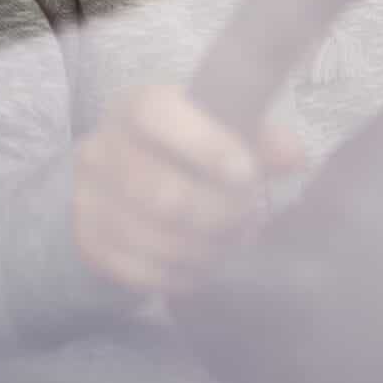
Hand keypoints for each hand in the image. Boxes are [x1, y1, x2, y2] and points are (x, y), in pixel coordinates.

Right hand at [72, 85, 303, 293]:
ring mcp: (88, 199)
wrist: (117, 178)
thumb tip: (294, 157)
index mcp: (135, 107)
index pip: (158, 115)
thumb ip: (257, 136)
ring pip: (156, 240)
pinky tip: (205, 264)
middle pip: (163, 195)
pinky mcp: (89, 243)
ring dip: (207, 249)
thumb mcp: (215, 126)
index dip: (207, 146)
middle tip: (248, 216)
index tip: (248, 174)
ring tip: (232, 241)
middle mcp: (102, 149)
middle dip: (220, 214)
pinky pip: (143, 273)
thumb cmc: (181, 146)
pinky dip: (184, 275)